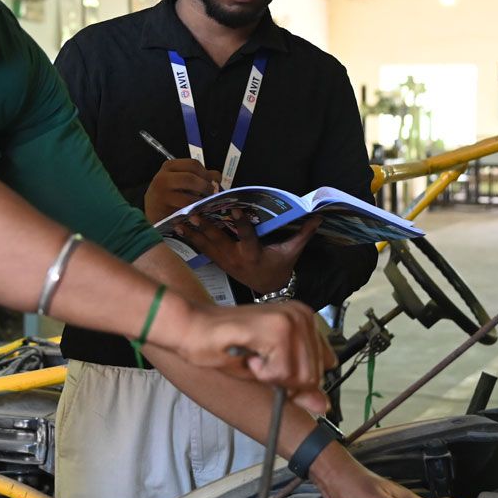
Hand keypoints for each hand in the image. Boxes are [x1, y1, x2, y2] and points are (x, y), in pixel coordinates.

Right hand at [144, 159, 221, 222]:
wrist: (152, 211)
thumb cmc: (169, 193)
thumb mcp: (181, 179)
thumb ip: (201, 176)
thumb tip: (217, 177)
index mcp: (169, 166)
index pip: (193, 164)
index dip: (206, 173)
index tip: (212, 182)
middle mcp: (163, 178)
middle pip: (191, 178)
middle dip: (205, 187)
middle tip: (211, 195)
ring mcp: (162, 195)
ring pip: (189, 197)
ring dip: (201, 202)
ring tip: (204, 205)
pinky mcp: (164, 211)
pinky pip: (185, 212)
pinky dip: (194, 213)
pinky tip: (197, 214)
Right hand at [155, 297, 335, 413]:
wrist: (192, 328)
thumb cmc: (226, 347)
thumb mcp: (269, 372)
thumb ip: (298, 386)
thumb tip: (323, 407)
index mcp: (305, 320)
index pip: (325, 367)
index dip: (297, 378)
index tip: (271, 366)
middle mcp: (303, 315)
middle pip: (313, 376)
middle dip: (283, 380)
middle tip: (257, 361)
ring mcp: (292, 319)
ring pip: (300, 377)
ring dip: (271, 377)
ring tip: (252, 358)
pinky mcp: (278, 328)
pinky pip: (283, 373)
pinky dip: (262, 374)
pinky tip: (248, 356)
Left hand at [178, 211, 321, 295]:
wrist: (267, 288)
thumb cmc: (279, 266)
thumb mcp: (292, 252)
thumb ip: (303, 233)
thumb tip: (318, 216)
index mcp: (254, 254)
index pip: (248, 237)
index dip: (242, 223)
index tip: (236, 209)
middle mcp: (236, 258)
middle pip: (219, 241)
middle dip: (206, 227)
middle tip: (195, 213)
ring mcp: (224, 261)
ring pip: (206, 244)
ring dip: (193, 232)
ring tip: (180, 219)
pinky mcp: (217, 261)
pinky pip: (201, 249)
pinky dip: (190, 238)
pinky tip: (178, 227)